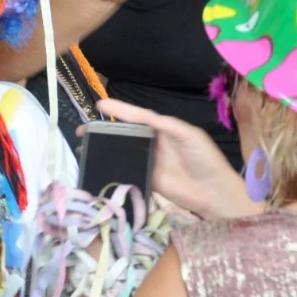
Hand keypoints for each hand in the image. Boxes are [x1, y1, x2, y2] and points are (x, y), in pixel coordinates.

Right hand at [97, 99, 258, 220]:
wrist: (213, 192)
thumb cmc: (205, 159)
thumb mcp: (189, 135)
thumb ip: (165, 125)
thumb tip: (141, 115)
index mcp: (163, 129)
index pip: (138, 117)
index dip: (120, 110)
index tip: (100, 105)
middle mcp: (153, 144)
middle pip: (125, 133)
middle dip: (104, 129)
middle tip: (83, 130)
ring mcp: (148, 162)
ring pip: (123, 151)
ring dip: (105, 148)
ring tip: (85, 146)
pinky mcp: (146, 179)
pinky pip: (127, 170)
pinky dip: (113, 167)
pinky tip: (99, 165)